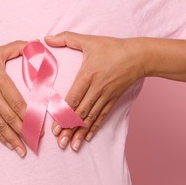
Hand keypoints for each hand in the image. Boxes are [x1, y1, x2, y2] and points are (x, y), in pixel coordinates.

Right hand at [0, 40, 28, 156]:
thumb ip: (17, 46)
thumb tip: (36, 43)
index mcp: (0, 80)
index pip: (18, 101)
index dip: (30, 115)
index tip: (40, 124)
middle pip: (12, 116)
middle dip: (25, 131)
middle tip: (37, 141)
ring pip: (2, 125)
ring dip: (13, 139)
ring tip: (24, 150)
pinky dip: (0, 137)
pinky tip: (9, 144)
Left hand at [44, 32, 145, 151]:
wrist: (138, 55)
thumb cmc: (112, 46)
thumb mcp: (89, 40)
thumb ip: (66, 38)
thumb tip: (47, 38)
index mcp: (88, 74)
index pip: (74, 98)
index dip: (64, 114)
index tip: (55, 126)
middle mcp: (97, 88)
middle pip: (81, 112)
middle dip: (69, 129)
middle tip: (60, 142)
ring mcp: (106, 95)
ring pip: (91, 117)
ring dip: (81, 132)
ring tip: (72, 146)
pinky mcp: (113, 99)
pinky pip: (102, 116)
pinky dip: (94, 127)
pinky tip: (88, 137)